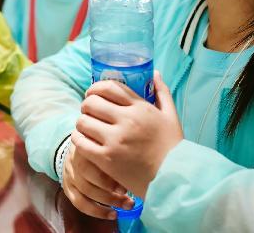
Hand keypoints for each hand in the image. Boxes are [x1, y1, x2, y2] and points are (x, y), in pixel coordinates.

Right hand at [61, 137, 130, 219]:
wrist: (78, 149)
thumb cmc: (100, 145)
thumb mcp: (105, 140)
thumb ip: (116, 146)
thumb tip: (138, 153)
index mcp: (85, 143)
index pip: (93, 154)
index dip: (108, 169)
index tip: (126, 177)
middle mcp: (75, 158)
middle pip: (87, 171)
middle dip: (108, 185)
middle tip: (127, 192)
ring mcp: (70, 173)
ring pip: (85, 189)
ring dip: (107, 200)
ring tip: (126, 205)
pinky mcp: (68, 187)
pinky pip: (79, 202)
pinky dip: (96, 211)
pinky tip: (112, 214)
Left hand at [73, 71, 182, 198]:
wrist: (174, 179)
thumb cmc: (173, 147)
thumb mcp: (171, 116)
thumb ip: (162, 92)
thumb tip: (154, 73)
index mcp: (140, 108)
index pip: (109, 88)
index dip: (95, 88)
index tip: (93, 93)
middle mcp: (126, 121)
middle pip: (91, 103)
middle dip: (86, 105)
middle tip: (89, 111)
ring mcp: (115, 140)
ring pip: (83, 121)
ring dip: (82, 122)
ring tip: (87, 127)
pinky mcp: (106, 159)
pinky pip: (81, 143)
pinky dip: (79, 139)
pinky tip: (84, 141)